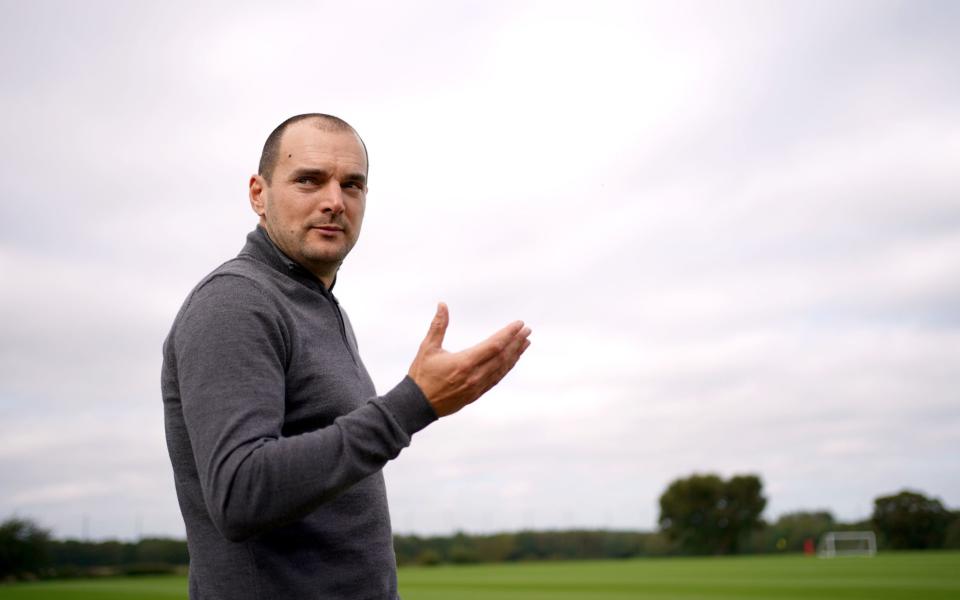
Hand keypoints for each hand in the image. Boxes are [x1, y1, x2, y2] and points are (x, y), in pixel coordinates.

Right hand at [408, 303, 531, 416]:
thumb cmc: (421, 375)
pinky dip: (506, 368)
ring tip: (525, 343)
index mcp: (464, 363)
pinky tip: (512, 360)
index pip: (494, 346)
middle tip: (527, 330)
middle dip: (516, 342)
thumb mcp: (427, 348)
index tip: (519, 324)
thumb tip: (442, 305)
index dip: (508, 334)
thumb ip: (438, 326)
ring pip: (501, 369)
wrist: (417, 405)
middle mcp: (474, 376)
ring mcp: (477, 386)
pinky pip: (496, 379)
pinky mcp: (476, 394)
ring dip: (515, 355)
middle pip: (502, 357)